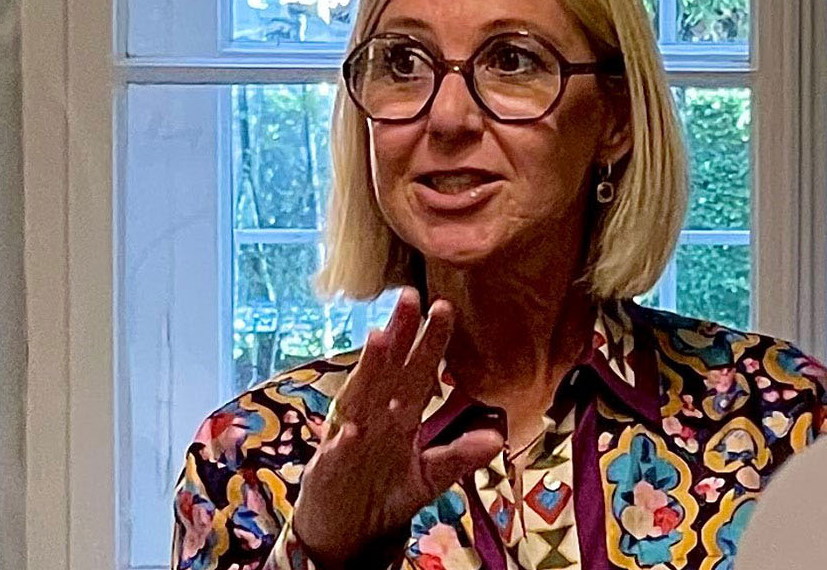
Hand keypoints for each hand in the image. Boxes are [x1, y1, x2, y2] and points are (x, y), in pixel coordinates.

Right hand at [289, 298, 502, 569]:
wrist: (344, 530)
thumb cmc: (384, 494)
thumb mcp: (429, 477)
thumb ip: (458, 456)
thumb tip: (497, 438)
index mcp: (400, 417)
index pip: (419, 373)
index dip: (430, 342)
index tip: (444, 307)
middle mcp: (375, 417)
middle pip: (389, 370)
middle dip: (400, 335)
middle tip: (410, 296)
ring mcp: (351, 438)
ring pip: (361, 397)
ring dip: (369, 369)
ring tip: (380, 337)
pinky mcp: (329, 468)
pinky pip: (337, 452)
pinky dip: (343, 439)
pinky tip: (351, 428)